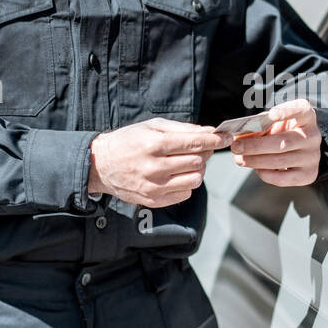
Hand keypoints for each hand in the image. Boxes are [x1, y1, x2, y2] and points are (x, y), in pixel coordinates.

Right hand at [88, 118, 229, 207]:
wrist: (100, 165)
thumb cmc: (128, 141)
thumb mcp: (152, 126)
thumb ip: (182, 129)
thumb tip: (209, 131)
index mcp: (154, 145)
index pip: (194, 143)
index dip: (215, 140)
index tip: (227, 137)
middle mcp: (154, 168)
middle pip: (198, 162)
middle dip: (205, 153)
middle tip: (200, 148)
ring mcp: (154, 187)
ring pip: (195, 180)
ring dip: (197, 170)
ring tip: (188, 162)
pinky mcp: (153, 201)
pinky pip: (184, 194)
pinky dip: (186, 184)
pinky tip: (176, 175)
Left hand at [229, 98, 322, 186]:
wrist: (301, 149)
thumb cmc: (283, 131)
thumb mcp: (273, 123)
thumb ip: (259, 127)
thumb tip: (240, 140)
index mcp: (306, 116)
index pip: (300, 110)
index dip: (286, 112)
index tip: (271, 115)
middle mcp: (313, 136)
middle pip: (282, 142)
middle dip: (255, 146)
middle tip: (236, 147)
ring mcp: (313, 156)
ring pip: (280, 161)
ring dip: (255, 161)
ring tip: (240, 159)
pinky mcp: (309, 174)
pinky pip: (283, 178)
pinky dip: (265, 174)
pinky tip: (256, 168)